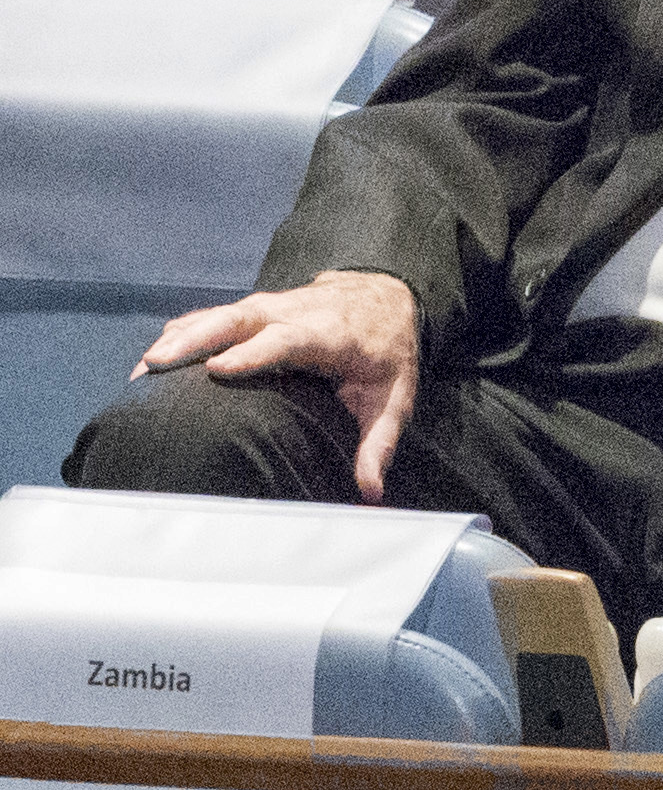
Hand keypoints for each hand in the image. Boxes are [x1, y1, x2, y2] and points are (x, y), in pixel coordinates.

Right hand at [138, 272, 421, 504]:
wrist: (383, 296)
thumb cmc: (387, 352)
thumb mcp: (395, 397)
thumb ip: (379, 443)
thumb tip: (370, 492)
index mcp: (329, 334)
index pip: (287, 339)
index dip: (252, 353)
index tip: (217, 370)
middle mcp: (293, 313)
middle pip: (239, 319)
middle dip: (196, 339)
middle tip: (155, 364)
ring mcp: (268, 306)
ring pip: (217, 315)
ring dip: (178, 339)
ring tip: (141, 369)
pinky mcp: (252, 309)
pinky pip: (211, 318)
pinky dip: (181, 335)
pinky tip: (152, 360)